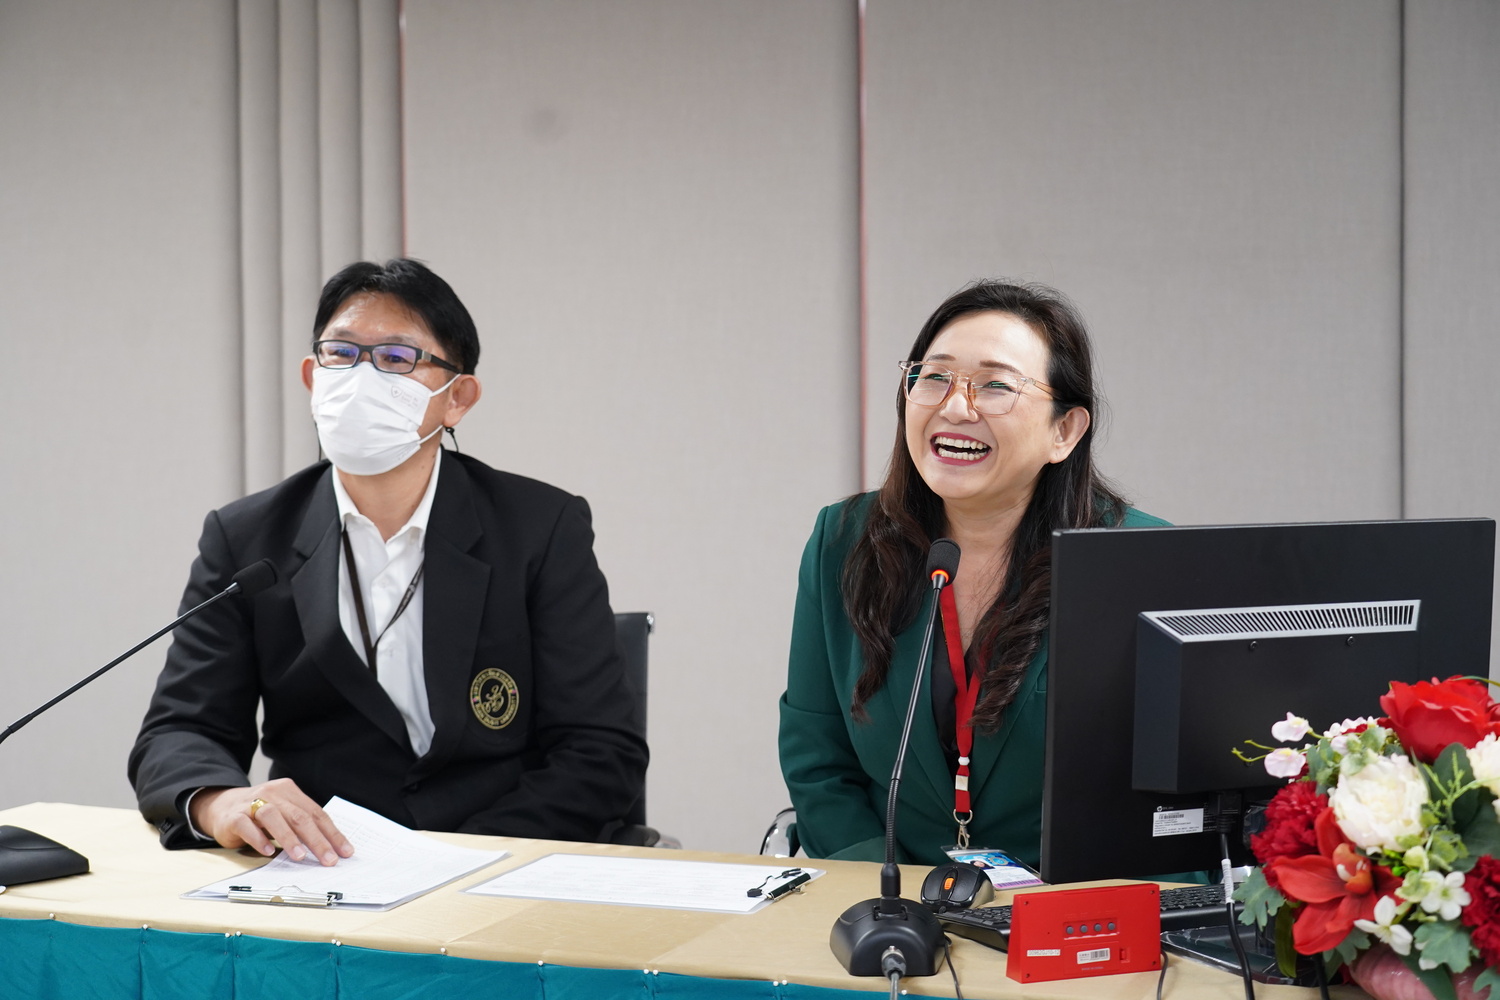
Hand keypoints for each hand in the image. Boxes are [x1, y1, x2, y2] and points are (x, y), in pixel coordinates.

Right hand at [190, 778, 354, 865]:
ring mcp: (251, 803)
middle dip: (317, 840)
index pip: (316, 813)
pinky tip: (269, 852)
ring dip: (289, 838)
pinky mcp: (234, 816)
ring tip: (300, 856)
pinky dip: (259, 839)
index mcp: (289, 791)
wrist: (221, 806)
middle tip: (329, 859)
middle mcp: (272, 793)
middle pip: (299, 816)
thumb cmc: (259, 814)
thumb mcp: (283, 813)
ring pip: (274, 817)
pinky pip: (247, 826)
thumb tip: (330, 848)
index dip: (332, 834)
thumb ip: (302, 824)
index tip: (344, 852)